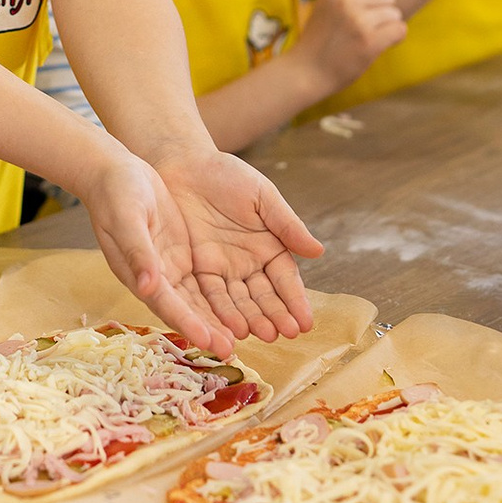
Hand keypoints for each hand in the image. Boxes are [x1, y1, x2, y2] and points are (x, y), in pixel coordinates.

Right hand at [79, 149, 236, 351]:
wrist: (118, 172)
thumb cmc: (117, 194)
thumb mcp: (127, 219)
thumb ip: (138, 253)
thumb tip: (148, 286)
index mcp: (139, 274)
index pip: (168, 305)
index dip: (189, 324)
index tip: (210, 341)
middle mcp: (157, 277)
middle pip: (187, 309)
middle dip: (209, 329)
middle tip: (234, 351)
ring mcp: (171, 266)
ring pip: (200, 298)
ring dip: (219, 317)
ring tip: (245, 336)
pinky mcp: (183, 254)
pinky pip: (206, 279)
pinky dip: (221, 294)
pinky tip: (241, 305)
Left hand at [153, 149, 325, 343]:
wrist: (183, 165)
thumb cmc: (227, 175)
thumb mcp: (262, 197)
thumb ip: (287, 225)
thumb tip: (318, 251)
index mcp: (268, 247)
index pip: (285, 280)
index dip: (295, 301)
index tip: (306, 322)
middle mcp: (246, 265)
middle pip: (262, 297)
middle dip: (274, 316)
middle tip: (285, 335)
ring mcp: (220, 271)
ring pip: (236, 302)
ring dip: (249, 321)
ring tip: (261, 337)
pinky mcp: (193, 272)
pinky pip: (205, 297)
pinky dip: (217, 315)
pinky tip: (229, 330)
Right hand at [296, 0, 404, 90]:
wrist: (305, 72)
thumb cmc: (321, 39)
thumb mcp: (329, 5)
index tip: (359, 13)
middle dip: (382, 12)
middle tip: (363, 29)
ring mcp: (358, 20)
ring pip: (395, 14)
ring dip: (386, 28)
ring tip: (366, 39)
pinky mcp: (369, 41)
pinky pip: (400, 30)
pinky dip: (394, 39)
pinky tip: (378, 46)